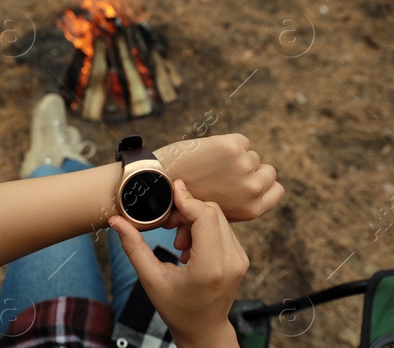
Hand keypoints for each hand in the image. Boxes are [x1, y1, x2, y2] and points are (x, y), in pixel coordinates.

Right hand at [110, 179, 246, 346]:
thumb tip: (116, 220)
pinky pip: (223, 229)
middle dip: (187, 211)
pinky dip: (204, 229)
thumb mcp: (150, 278)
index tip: (171, 190)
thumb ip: (134, 247)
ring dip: (195, 221)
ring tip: (179, 243)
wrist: (204, 328)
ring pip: (219, 219)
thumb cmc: (175, 307)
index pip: (205, 217)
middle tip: (167, 225)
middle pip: (213, 213)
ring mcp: (240, 259)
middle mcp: (231, 260)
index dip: (187, 200)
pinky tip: (190, 248)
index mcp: (210, 267)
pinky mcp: (241, 258)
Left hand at [155, 133, 283, 221]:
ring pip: (251, 154)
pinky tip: (207, 153)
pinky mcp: (233, 147)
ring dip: (234, 157)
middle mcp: (253, 188)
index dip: (263, 184)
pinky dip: (226, 143)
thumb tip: (183, 250)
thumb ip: (210, 225)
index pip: (277, 190)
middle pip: (268, 170)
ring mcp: (244, 166)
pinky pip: (240, 141)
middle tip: (224, 173)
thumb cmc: (174, 203)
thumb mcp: (200, 221)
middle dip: (249, 169)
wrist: (156, 181)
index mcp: (252, 209)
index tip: (247, 180)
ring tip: (210, 166)